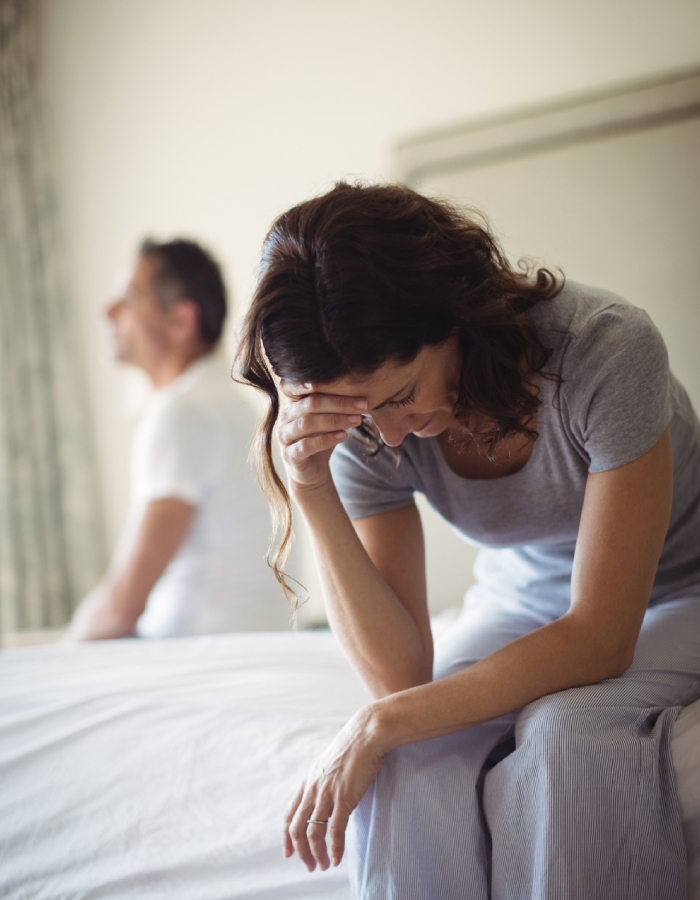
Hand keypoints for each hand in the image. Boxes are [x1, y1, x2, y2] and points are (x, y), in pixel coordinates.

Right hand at [276, 383, 367, 492]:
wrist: (311, 470)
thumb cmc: (319, 438)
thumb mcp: (326, 419)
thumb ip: (333, 405)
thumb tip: (360, 392)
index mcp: (292, 405)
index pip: (293, 387)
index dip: (305, 382)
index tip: (329, 378)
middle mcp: (285, 419)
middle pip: (309, 404)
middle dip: (338, 403)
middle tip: (363, 404)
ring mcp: (285, 438)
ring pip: (307, 423)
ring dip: (335, 420)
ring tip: (357, 420)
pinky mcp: (290, 456)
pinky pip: (307, 445)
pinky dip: (326, 439)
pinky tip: (343, 435)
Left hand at [283, 706, 385, 870]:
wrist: (367, 733)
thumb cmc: (353, 748)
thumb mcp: (330, 764)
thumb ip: (324, 782)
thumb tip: (327, 797)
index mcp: (308, 781)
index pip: (290, 815)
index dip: (286, 837)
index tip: (288, 853)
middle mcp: (313, 789)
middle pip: (296, 828)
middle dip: (300, 852)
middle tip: (309, 866)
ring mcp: (327, 793)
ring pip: (313, 832)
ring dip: (316, 854)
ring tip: (322, 865)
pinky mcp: (344, 797)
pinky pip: (334, 830)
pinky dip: (334, 848)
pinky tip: (336, 859)